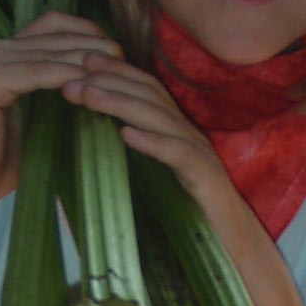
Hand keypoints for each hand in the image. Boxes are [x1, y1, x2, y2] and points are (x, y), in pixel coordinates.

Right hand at [0, 12, 120, 211]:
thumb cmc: (3, 158)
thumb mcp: (43, 119)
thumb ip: (65, 94)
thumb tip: (107, 86)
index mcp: (11, 53)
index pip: (57, 24)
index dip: (90, 33)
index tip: (119, 54)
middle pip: (57, 32)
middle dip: (96, 45)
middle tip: (125, 62)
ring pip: (51, 51)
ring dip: (86, 61)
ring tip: (115, 73)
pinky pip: (36, 72)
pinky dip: (64, 77)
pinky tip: (87, 88)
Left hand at [60, 56, 236, 221]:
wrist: (232, 243)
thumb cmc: (191, 215)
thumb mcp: (157, 180)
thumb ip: (133, 161)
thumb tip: (95, 153)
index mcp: (175, 131)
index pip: (145, 90)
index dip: (116, 72)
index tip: (82, 62)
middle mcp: (187, 134)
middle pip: (149, 96)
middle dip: (110, 81)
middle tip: (73, 78)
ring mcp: (198, 153)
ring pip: (158, 118)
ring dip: (121, 103)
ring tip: (88, 96)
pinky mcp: (205, 177)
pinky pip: (177, 154)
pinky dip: (152, 141)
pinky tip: (127, 135)